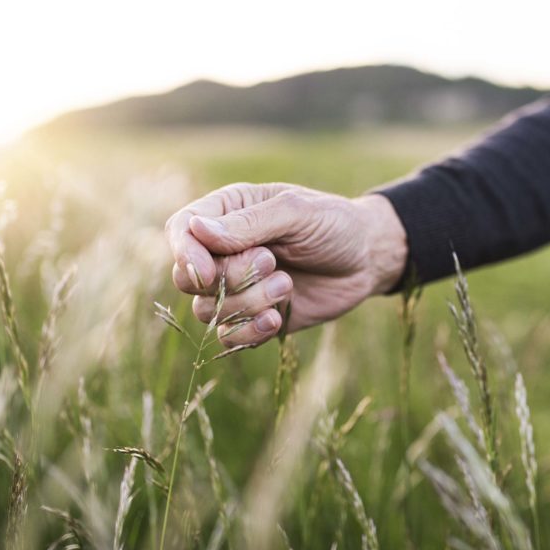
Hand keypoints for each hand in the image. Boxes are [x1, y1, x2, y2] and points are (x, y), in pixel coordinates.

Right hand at [165, 183, 407, 346]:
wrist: (368, 260)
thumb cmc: (334, 224)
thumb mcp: (297, 213)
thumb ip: (249, 223)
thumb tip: (197, 231)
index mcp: (228, 212)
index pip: (181, 230)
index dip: (185, 254)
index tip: (208, 272)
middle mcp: (224, 250)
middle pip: (188, 277)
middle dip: (228, 278)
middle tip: (271, 261)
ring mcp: (237, 286)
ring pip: (208, 311)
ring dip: (246, 303)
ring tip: (287, 285)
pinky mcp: (253, 317)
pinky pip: (228, 337)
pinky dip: (249, 332)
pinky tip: (275, 319)